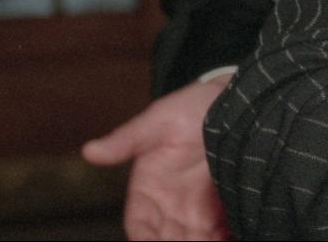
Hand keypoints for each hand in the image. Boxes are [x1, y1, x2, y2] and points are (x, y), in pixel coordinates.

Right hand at [82, 75, 231, 240]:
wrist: (233, 101)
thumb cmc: (190, 107)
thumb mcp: (157, 121)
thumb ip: (126, 140)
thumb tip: (89, 151)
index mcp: (148, 191)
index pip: (140, 229)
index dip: (147, 240)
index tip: (160, 240)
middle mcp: (172, 206)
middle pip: (172, 240)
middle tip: (199, 239)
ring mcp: (199, 209)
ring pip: (197, 239)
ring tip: (220, 240)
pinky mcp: (225, 206)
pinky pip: (224, 232)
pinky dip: (229, 237)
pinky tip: (238, 234)